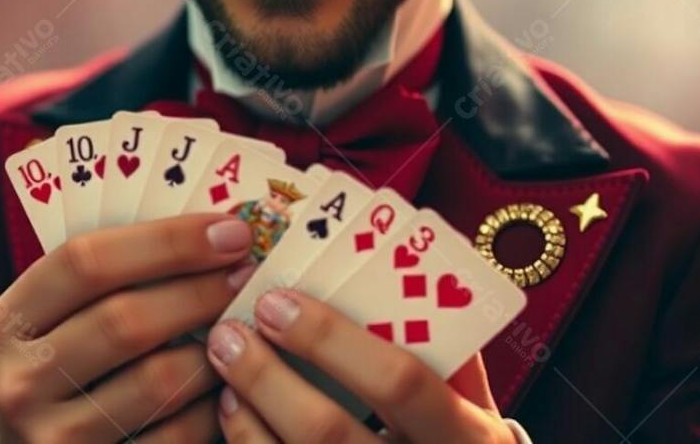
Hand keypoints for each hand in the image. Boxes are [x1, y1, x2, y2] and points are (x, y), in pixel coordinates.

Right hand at [0, 213, 255, 442]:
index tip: (229, 229)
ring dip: (214, 349)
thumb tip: (214, 229)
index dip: (167, 241)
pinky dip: (211, 406)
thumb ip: (113, 272)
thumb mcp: (58, 311)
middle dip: (200, 290)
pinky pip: (172, 438)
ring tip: (244, 325)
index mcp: (8, 320)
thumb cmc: (58, 356)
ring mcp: (50, 437)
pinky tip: (231, 381)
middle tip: (248, 272)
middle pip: (125, 320)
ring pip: (156, 382)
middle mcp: (20, 380)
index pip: (87, 261)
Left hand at [206, 288, 513, 441]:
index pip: (399, 382)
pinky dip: (247, 442)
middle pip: (328, 432)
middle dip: (269, 377)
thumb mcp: (476, 403)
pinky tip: (233, 410)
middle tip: (231, 330)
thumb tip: (399, 273)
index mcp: (464, 436)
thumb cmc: (462, 442)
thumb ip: (449, 352)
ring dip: (248, 410)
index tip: (278, 301)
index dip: (333, 340)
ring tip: (224, 361)